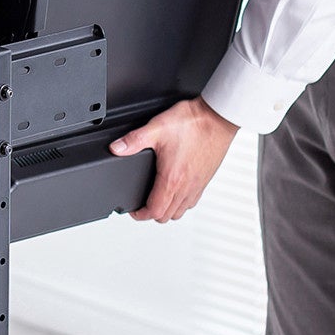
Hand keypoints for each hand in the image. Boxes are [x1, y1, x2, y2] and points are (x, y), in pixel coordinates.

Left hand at [109, 96, 237, 221]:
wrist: (218, 118)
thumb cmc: (193, 123)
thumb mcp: (156, 128)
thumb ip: (133, 140)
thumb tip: (116, 148)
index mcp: (172, 179)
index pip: (155, 211)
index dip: (140, 215)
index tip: (133, 211)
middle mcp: (186, 186)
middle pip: (167, 216)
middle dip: (151, 214)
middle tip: (142, 205)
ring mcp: (198, 185)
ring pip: (181, 211)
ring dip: (167, 210)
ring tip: (157, 200)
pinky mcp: (206, 179)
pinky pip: (192, 201)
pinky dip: (181, 203)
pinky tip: (176, 190)